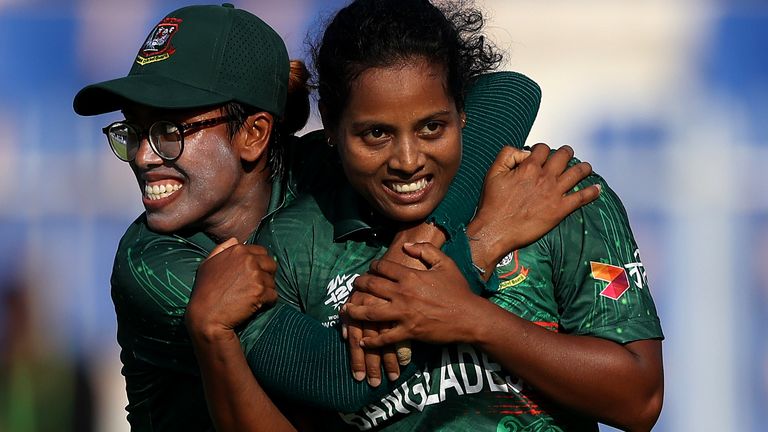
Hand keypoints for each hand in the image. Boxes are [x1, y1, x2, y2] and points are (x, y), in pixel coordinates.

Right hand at [185, 238, 277, 341]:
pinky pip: (274, 295)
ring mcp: (255, 275)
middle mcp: (248, 260)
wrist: (206, 315)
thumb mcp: (207, 264)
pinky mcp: (260, 292)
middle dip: (267, 275)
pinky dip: (268, 302)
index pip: (262, 252)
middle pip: (271, 264)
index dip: (260, 264)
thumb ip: (221, 249)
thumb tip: (235, 240)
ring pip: (273, 281)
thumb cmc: (204, 291)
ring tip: (254, 298)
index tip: (254, 275)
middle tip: (257, 287)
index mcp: (238, 251)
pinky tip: (257, 305)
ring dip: (266, 290)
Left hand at [343, 225, 445, 384]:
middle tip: (353, 285)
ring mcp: (404, 313)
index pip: (384, 267)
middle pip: (372, 287)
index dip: (374, 267)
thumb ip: (426, 250)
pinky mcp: (408, 331)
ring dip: (356, 311)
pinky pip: (385, 337)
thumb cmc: (459, 290)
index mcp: (411, 276)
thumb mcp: (445, 264)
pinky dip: (373, 341)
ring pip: (371, 312)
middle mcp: (403, 293)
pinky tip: (364, 341)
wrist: (470, 317)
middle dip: (359, 285)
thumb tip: (406, 247)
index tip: (370, 268)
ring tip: (346, 310)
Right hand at [467, 144, 599, 272]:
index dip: (542, 149)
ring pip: (576, 173)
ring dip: (584, 168)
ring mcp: (554, 193)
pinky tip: (597, 189)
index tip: (542, 153)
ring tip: (587, 167)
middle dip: (566, 153)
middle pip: (563, 157)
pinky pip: (581, 197)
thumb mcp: (492, 172)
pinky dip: (592, 192)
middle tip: (567, 154)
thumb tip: (524, 151)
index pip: (543, 149)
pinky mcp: (559, 210)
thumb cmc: (492, 203)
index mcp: (528, 167)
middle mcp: (544, 177)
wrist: (497, 230)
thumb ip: (507, 155)